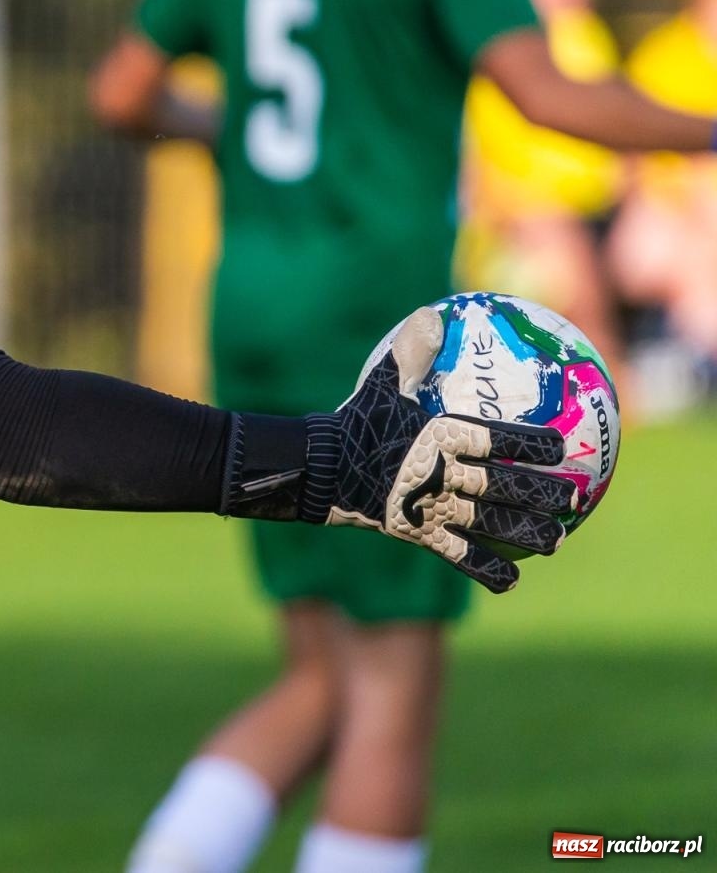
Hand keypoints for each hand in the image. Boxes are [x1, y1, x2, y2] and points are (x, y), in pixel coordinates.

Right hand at [302, 307, 576, 592]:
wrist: (319, 468)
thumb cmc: (355, 420)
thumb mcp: (381, 380)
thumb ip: (411, 350)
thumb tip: (435, 313)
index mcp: (440, 436)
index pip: (498, 438)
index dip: (533, 443)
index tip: (562, 445)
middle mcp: (442, 474)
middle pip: (503, 486)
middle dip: (543, 493)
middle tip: (574, 496)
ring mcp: (430, 507)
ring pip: (489, 523)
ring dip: (525, 533)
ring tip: (556, 540)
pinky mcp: (417, 533)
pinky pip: (457, 555)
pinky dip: (485, 569)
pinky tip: (510, 581)